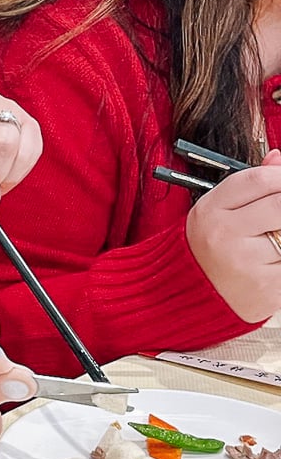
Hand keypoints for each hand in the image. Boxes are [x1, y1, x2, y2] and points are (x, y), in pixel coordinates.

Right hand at [186, 150, 280, 322]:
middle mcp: (225, 236)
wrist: (187, 299)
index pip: (258, 180)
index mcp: (211, 211)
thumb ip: (250, 184)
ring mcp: (247, 264)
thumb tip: (278, 159)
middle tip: (279, 215)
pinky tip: (275, 257)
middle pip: (280, 205)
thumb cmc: (205, 251)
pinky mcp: (268, 288)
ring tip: (274, 236)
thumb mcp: (216, 210)